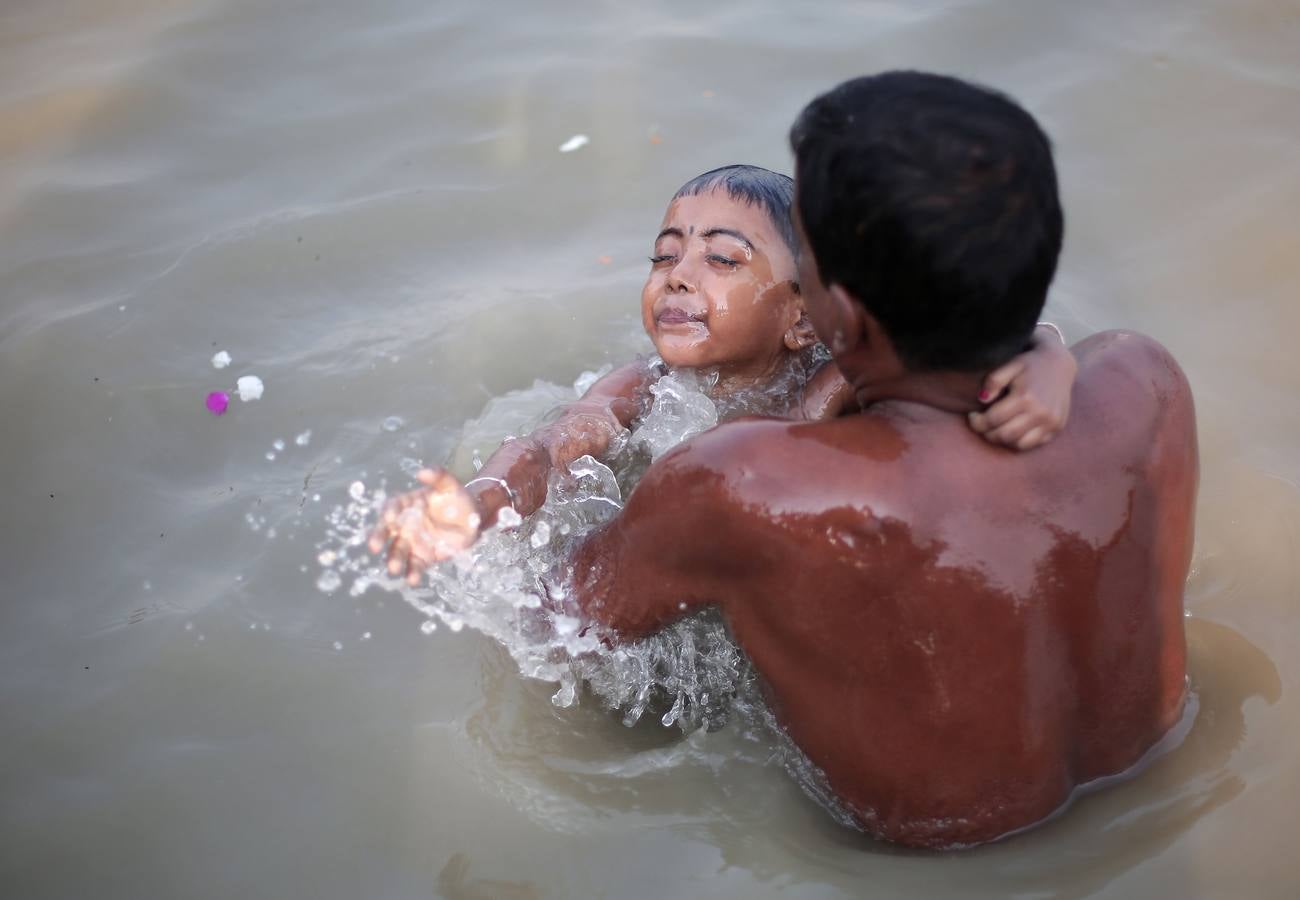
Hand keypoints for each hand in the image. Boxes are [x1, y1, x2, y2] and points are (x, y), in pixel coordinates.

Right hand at [367, 468, 481, 583]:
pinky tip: (412, 580)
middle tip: (375, 547)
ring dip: (394, 560)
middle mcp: (403, 524)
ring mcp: (411, 542)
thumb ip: (438, 476)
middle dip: (379, 538)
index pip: (392, 507)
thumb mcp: (449, 485)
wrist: (471, 519)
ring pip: (398, 551)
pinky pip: (415, 566)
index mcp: (405, 504)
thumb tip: (422, 472)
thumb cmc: (456, 498)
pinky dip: (412, 573)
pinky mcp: (422, 557)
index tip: (389, 517)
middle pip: (386, 531)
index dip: (389, 512)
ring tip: (394, 568)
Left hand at [968, 332, 1076, 450]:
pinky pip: (1033, 444)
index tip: (972, 416)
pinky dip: (1018, 441)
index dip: (977, 422)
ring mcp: (1050, 422)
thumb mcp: (1010, 365)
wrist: (1060, 364)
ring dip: (1002, 440)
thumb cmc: (1030, 364)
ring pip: (1018, 444)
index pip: (993, 420)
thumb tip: (982, 399)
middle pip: (1004, 435)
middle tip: (981, 425)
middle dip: (987, 433)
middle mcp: (1040, 412)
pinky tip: (1011, 429)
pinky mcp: (1056, 428)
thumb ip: (994, 381)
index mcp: (1025, 397)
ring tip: (995, 428)